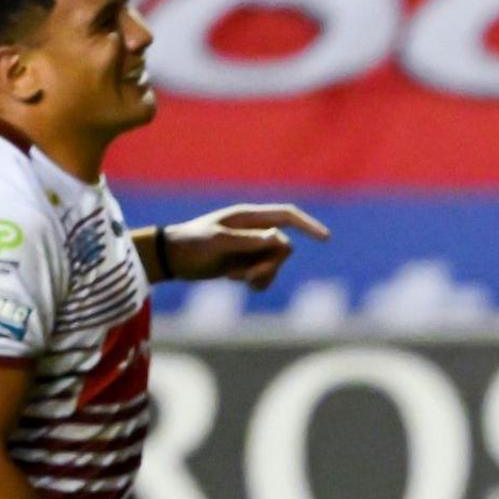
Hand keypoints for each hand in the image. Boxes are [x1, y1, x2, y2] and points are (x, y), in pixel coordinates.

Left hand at [159, 204, 330, 289]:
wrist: (172, 257)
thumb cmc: (191, 243)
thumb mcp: (219, 241)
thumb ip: (250, 240)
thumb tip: (281, 239)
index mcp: (249, 216)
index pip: (287, 216)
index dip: (309, 225)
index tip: (326, 239)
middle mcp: (255, 230)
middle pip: (283, 248)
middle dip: (270, 265)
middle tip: (248, 276)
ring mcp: (252, 248)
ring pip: (276, 264)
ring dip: (261, 275)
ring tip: (236, 279)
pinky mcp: (247, 263)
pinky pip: (266, 276)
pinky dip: (258, 282)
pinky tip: (236, 282)